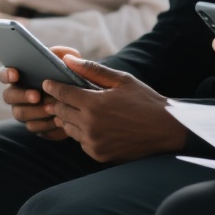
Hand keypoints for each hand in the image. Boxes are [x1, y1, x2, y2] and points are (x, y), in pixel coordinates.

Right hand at [0, 46, 83, 140]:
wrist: (82, 104)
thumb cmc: (71, 79)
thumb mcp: (71, 63)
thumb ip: (65, 54)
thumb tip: (57, 54)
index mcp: (21, 76)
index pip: (4, 73)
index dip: (6, 74)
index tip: (16, 74)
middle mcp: (17, 94)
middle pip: (8, 96)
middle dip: (21, 96)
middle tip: (36, 96)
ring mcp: (24, 110)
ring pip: (19, 114)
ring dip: (34, 111)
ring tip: (51, 109)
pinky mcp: (34, 125)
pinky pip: (33, 127)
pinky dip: (45, 124)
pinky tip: (57, 120)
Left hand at [42, 55, 188, 163]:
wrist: (167, 130)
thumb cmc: (145, 101)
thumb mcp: (121, 80)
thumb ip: (92, 70)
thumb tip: (68, 60)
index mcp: (94, 104)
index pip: (62, 94)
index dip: (52, 87)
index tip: (47, 83)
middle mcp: (90, 126)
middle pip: (61, 112)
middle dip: (57, 103)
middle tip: (57, 96)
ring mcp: (94, 143)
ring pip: (68, 128)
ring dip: (68, 118)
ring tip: (76, 110)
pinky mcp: (99, 155)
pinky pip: (81, 142)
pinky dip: (81, 133)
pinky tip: (91, 125)